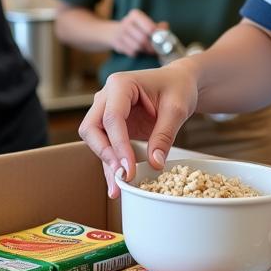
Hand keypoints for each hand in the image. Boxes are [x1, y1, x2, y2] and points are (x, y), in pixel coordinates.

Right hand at [79, 63, 197, 198]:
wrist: (179, 82)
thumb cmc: (177, 87)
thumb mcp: (176, 109)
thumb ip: (164, 135)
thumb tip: (154, 164)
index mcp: (120, 84)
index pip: (112, 117)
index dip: (118, 145)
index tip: (129, 169)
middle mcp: (107, 96)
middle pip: (91, 128)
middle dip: (104, 153)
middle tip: (122, 175)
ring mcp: (106, 110)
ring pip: (94, 139)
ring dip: (105, 163)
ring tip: (118, 188)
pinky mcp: (111, 125)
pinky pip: (106, 146)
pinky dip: (111, 164)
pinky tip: (117, 184)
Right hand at [110, 10, 164, 57]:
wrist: (114, 32)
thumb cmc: (136, 28)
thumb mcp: (146, 23)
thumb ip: (158, 26)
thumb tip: (165, 27)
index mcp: (135, 15)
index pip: (149, 28)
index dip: (156, 36)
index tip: (159, 40)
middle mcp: (126, 22)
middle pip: (143, 39)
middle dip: (151, 46)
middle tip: (155, 49)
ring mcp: (120, 33)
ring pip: (137, 46)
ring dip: (144, 50)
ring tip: (147, 49)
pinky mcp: (117, 43)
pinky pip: (131, 52)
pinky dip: (137, 53)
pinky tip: (138, 50)